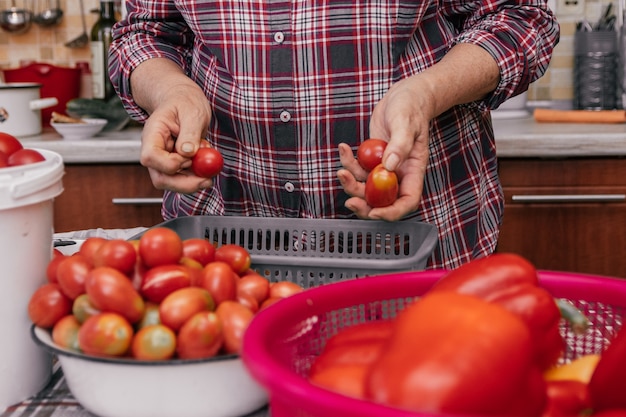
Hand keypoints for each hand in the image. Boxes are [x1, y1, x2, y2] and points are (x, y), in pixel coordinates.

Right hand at [132, 59, 214, 192]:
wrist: (184, 101)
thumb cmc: (184, 102)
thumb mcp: (191, 111)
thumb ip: (190, 132)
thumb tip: (188, 152)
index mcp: (152, 134)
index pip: (150, 157)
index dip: (169, 164)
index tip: (189, 158)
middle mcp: (154, 151)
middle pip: (160, 178)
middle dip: (185, 184)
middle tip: (207, 180)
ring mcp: (163, 161)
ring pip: (173, 183)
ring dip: (194, 180)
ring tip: (209, 161)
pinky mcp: (176, 166)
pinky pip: (185, 179)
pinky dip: (198, 175)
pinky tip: (205, 159)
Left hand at [338, 75, 432, 220]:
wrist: (404, 96)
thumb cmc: (411, 107)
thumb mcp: (406, 123)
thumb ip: (400, 145)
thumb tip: (389, 166)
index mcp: (413, 171)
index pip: (406, 201)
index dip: (391, 212)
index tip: (373, 212)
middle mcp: (399, 174)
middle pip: (381, 201)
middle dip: (364, 204)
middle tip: (349, 200)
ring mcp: (384, 168)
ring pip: (365, 187)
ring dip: (351, 181)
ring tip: (342, 165)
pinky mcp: (372, 161)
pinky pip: (357, 170)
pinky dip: (348, 163)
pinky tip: (344, 148)